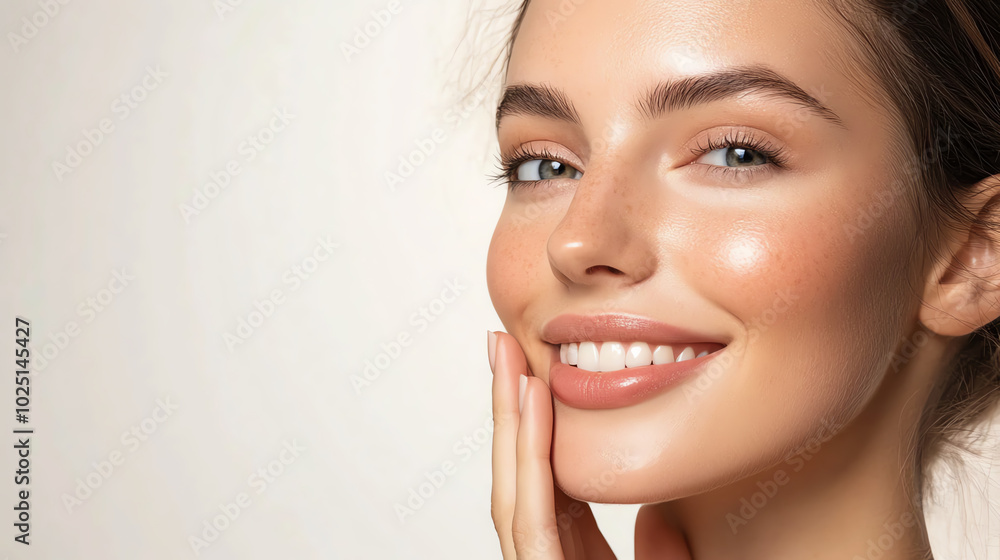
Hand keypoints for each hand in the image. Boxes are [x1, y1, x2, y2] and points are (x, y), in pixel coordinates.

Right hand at [488, 331, 693, 558]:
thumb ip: (658, 552)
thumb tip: (657, 521)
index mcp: (565, 552)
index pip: (541, 476)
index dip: (533, 422)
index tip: (534, 371)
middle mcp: (543, 553)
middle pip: (517, 469)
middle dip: (508, 403)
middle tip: (502, 343)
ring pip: (513, 483)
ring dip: (510, 412)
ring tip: (507, 354)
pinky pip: (533, 513)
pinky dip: (529, 452)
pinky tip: (533, 399)